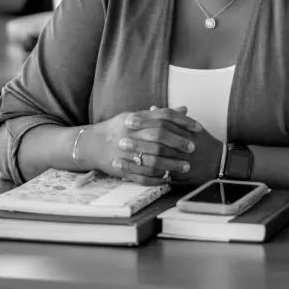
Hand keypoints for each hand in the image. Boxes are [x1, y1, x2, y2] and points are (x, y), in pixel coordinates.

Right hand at [82, 106, 202, 186]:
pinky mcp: (121, 169)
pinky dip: (155, 178)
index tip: (197, 128)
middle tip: (192, 148)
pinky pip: (140, 175)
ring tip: (185, 167)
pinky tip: (168, 179)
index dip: (182, 122)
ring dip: (170, 164)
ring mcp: (124, 152)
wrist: (92, 144)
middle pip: (157, 136)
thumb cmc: (120, 128)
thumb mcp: (138, 117)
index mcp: (135, 119)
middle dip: (177, 142)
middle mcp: (129, 134)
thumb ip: (161, 114)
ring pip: (151, 158)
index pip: (162, 116)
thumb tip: (185, 109)